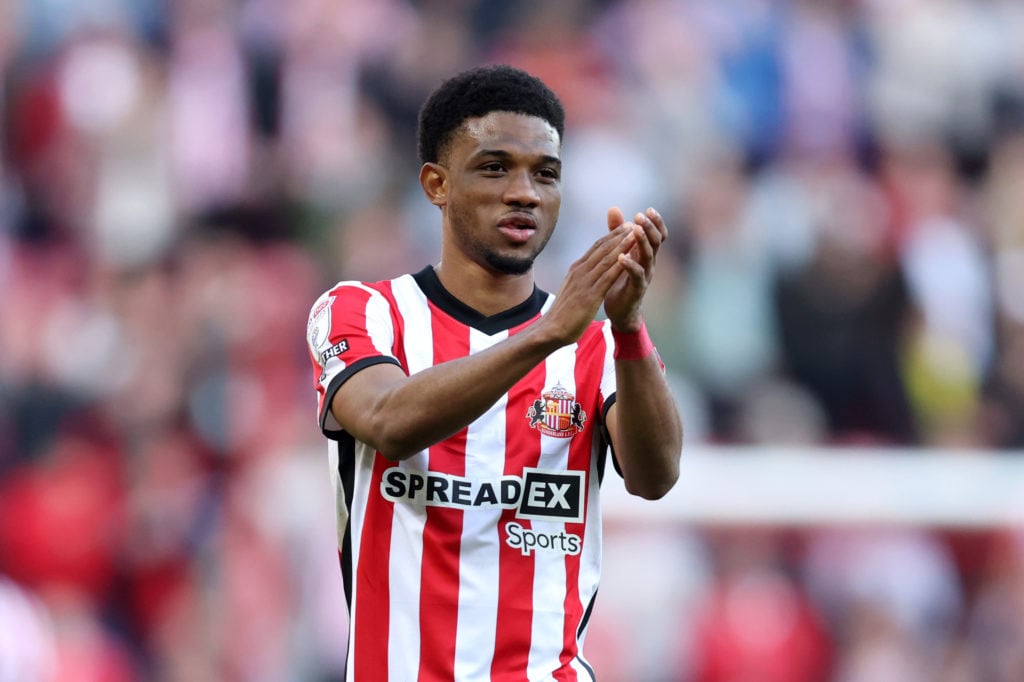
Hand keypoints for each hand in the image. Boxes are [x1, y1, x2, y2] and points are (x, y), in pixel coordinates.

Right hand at [539, 223, 636, 344]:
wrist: (552, 329)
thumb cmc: (562, 313)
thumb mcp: (572, 290)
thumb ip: (580, 279)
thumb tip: (585, 273)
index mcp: (576, 270)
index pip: (596, 248)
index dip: (610, 237)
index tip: (623, 228)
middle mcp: (580, 271)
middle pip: (602, 248)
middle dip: (618, 235)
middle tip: (633, 224)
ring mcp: (585, 282)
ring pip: (607, 259)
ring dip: (622, 245)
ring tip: (635, 234)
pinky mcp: (591, 294)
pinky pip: (608, 276)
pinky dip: (620, 264)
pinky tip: (630, 257)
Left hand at [603, 206, 666, 331]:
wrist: (619, 309)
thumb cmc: (619, 278)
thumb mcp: (619, 251)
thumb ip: (617, 231)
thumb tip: (613, 208)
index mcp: (645, 252)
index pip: (657, 234)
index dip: (656, 222)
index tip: (648, 209)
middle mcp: (649, 262)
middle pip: (656, 241)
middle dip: (649, 227)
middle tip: (640, 215)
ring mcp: (645, 275)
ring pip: (648, 256)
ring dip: (642, 242)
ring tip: (635, 230)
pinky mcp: (637, 288)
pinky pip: (637, 275)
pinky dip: (630, 265)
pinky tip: (621, 257)